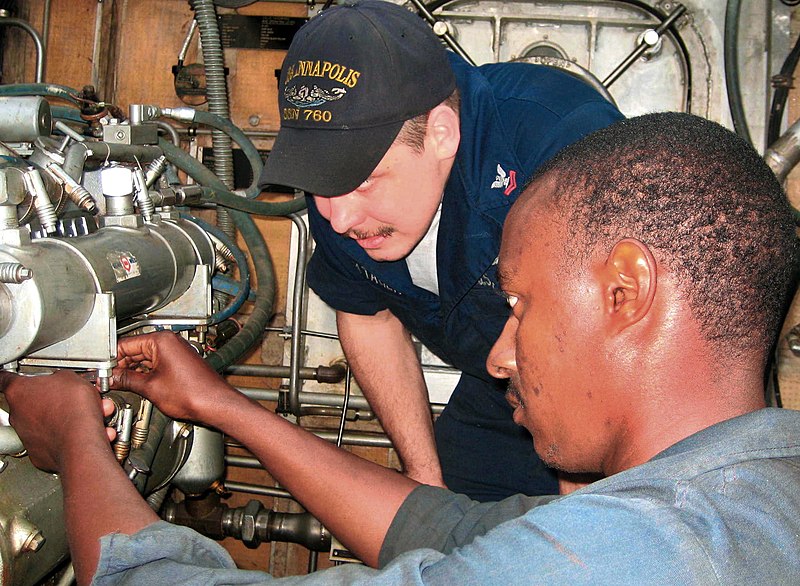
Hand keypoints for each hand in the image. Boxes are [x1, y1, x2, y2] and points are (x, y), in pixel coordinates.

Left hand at [0, 370, 115, 472]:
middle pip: (33, 401)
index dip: (10, 376)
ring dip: (67, 417)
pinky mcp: (40, 453)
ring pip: (48, 421)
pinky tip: (87, 429)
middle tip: (73, 396)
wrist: (80, 443)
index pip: (5, 379)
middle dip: (55, 399)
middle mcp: (18, 414)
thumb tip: (63, 380)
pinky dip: (69, 435)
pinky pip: (55, 439)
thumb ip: (60, 376)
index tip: (12, 375)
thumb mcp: (71, 377)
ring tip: (90, 414)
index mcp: (20, 391)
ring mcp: (27, 435)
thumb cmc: (72, 411)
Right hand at [110, 331, 232, 421]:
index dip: (110, 358)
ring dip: (132, 371)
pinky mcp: (179, 363)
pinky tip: (137, 384)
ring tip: (119, 384)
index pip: (126, 343)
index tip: (101, 370)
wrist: (216, 404)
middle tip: (107, 379)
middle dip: (120, 365)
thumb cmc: (194, 394)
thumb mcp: (150, 387)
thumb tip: (112, 377)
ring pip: (144, 358)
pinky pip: (155, 364)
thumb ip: (127, 380)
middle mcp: (170, 342)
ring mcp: (176, 352)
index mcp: (162, 340)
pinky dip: (145, 374)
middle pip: (134, 350)